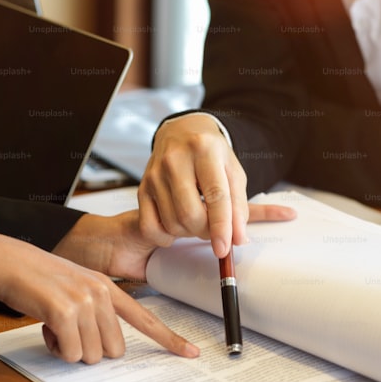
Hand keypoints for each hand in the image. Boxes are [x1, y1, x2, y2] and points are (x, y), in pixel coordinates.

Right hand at [0, 231, 198, 363]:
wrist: (6, 261)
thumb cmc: (36, 278)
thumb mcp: (75, 286)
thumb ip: (95, 310)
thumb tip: (104, 347)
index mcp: (108, 288)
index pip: (146, 318)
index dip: (170, 339)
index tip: (191, 353)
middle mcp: (101, 294)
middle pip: (114, 350)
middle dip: (89, 349)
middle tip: (68, 331)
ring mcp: (84, 302)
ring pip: (91, 355)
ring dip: (70, 349)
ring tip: (54, 325)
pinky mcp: (64, 312)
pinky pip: (70, 353)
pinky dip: (55, 348)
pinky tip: (44, 326)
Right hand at [139, 114, 294, 257]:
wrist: (181, 132)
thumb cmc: (210, 154)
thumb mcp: (233, 171)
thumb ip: (239, 205)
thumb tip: (237, 238)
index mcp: (204, 150)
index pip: (216, 196)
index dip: (221, 226)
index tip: (225, 248)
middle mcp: (175, 160)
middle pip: (190, 214)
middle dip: (206, 232)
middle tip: (214, 229)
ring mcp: (155, 174)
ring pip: (172, 223)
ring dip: (189, 232)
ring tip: (198, 219)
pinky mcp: (142, 188)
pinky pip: (150, 227)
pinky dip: (165, 236)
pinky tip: (177, 226)